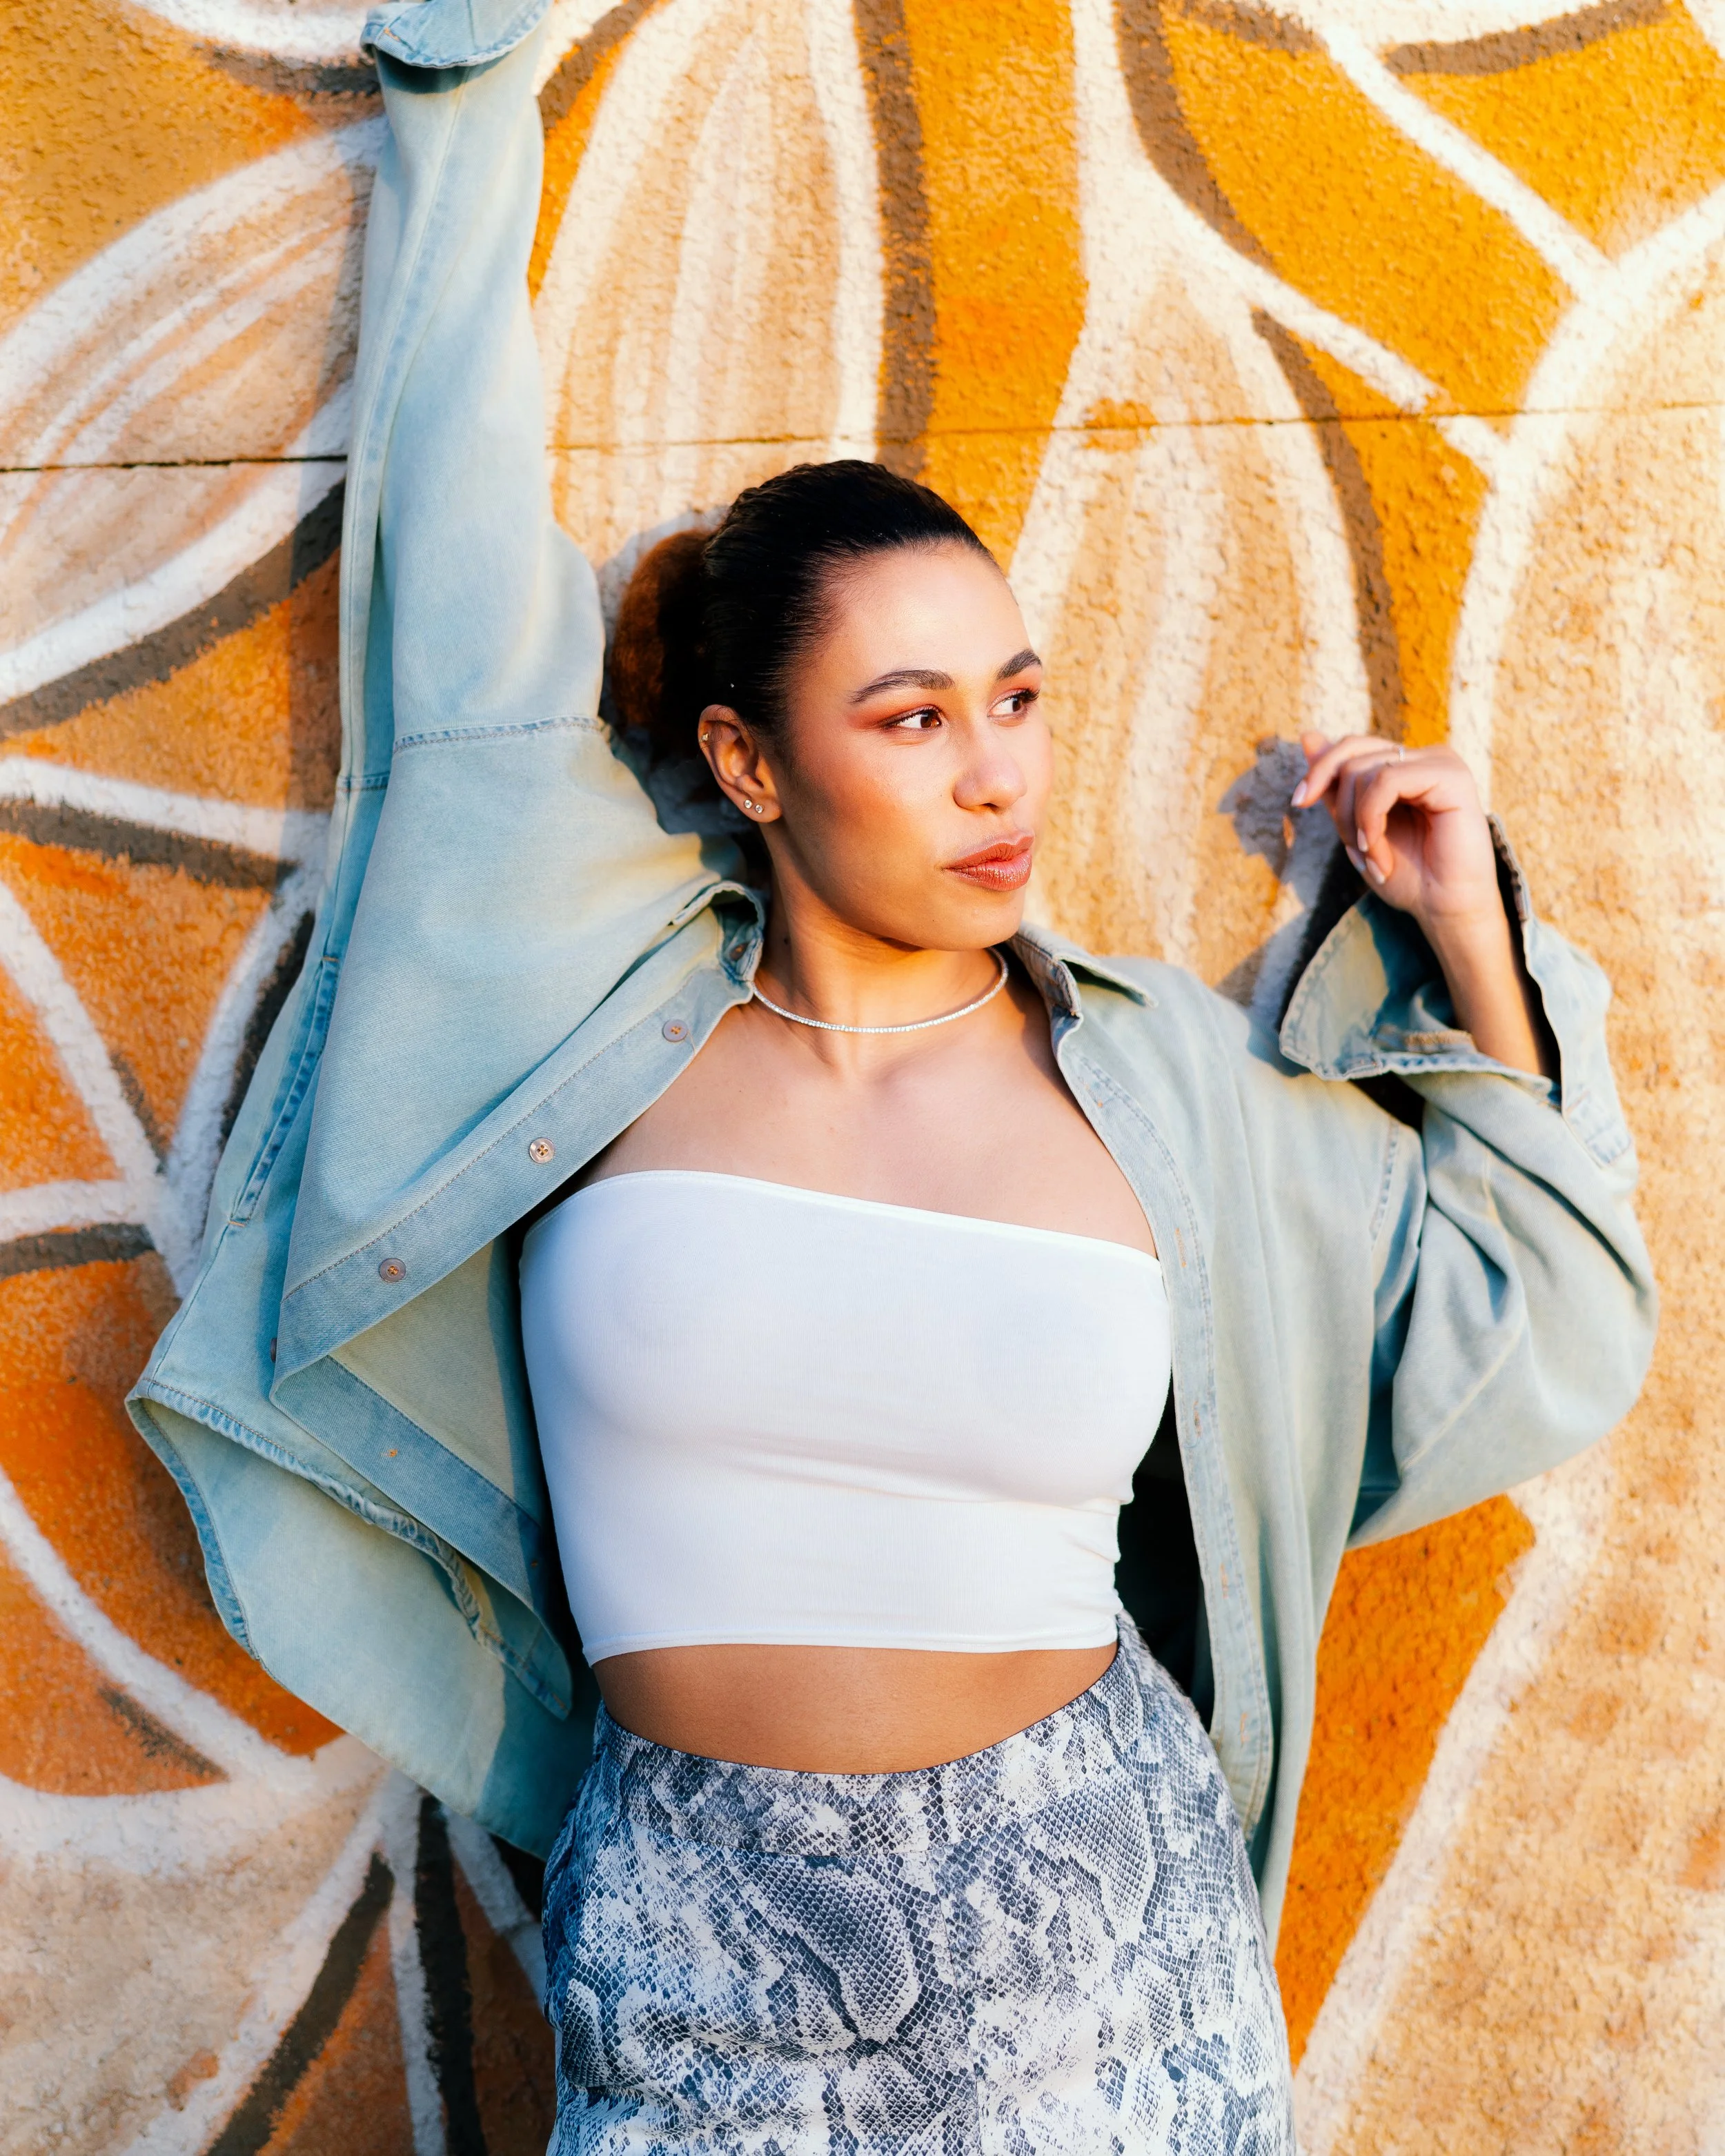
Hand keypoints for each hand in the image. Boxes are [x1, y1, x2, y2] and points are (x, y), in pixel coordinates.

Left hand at [1289, 732, 1499, 934]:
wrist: (1445, 908)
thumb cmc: (1408, 875)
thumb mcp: (1356, 827)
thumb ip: (1336, 786)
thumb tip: (1308, 737)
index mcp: (1406, 765)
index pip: (1351, 747)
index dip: (1320, 770)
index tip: (1298, 801)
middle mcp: (1424, 757)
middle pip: (1353, 754)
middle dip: (1340, 807)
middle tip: (1353, 848)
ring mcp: (1440, 763)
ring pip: (1366, 770)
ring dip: (1356, 822)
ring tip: (1372, 857)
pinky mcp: (1451, 776)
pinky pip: (1387, 781)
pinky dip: (1371, 820)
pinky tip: (1378, 850)